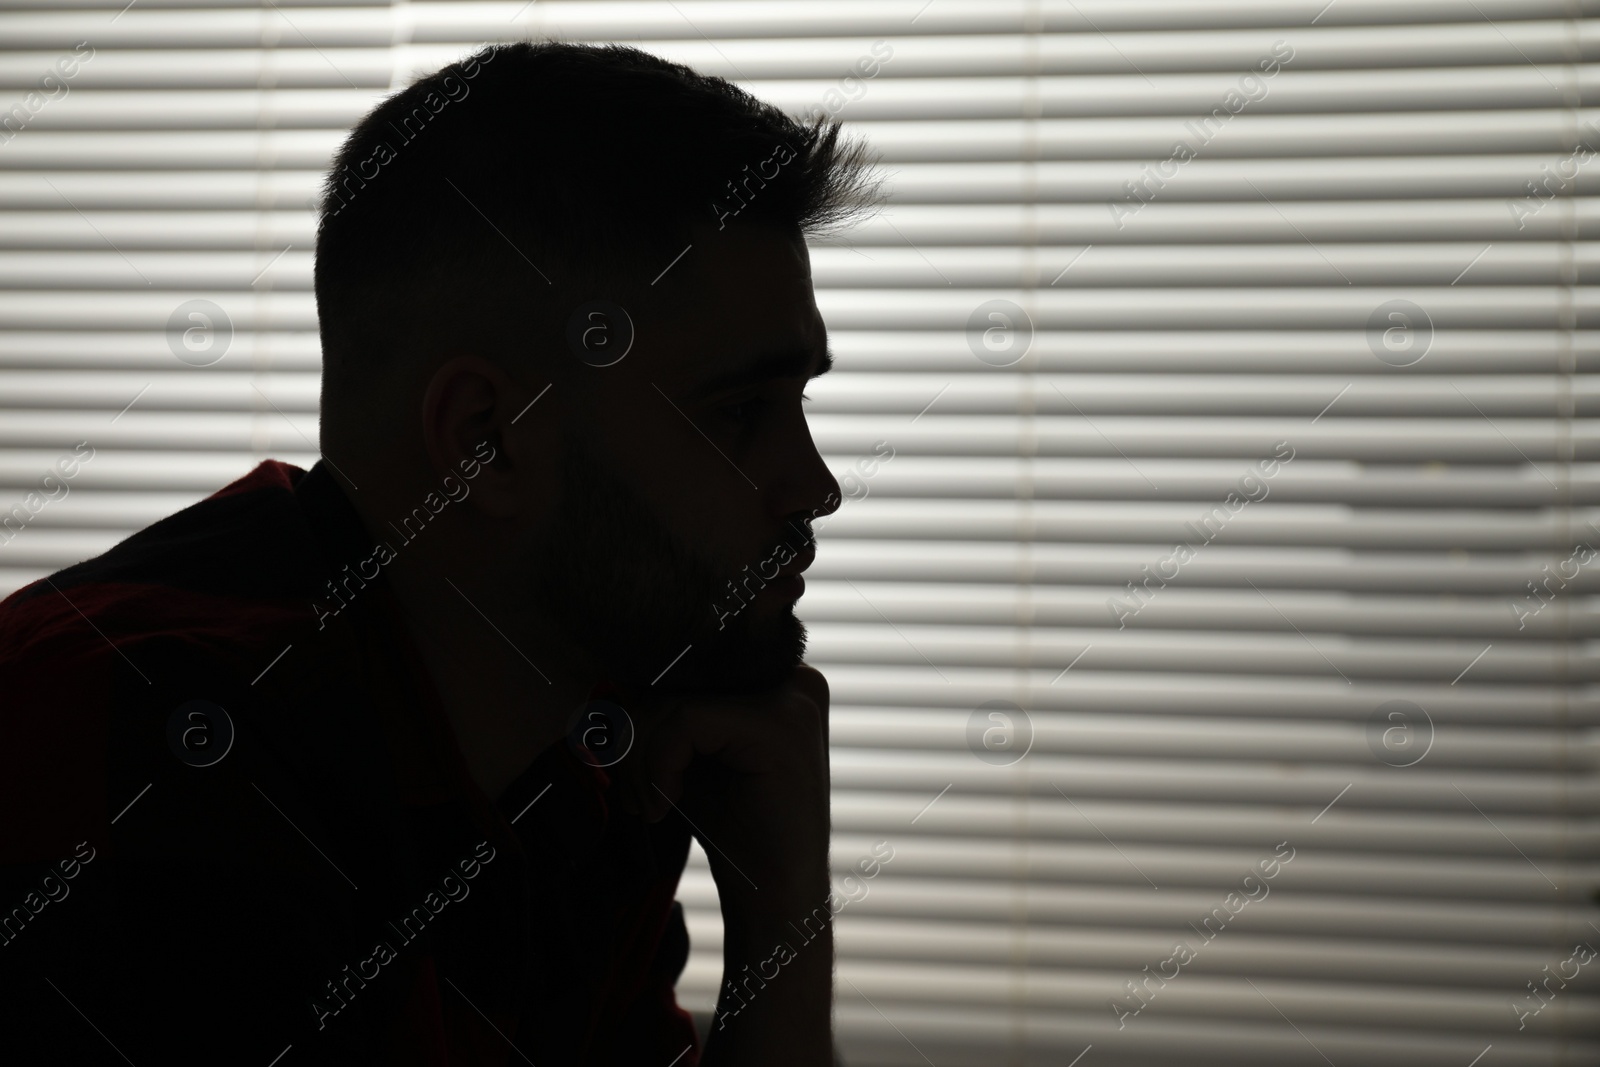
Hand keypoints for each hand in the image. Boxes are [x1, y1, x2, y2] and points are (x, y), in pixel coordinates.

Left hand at [625, 665, 829, 910]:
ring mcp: (792, 697)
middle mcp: (792, 676)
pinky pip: (686, 723)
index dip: (645, 711)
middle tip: (633, 795)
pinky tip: (664, 805)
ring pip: (675, 702)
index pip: (685, 665)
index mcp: (776, 675)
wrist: (775, 895)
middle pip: (677, 679)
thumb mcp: (693, 754)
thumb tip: (609, 682)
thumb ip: (666, 712)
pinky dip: (659, 766)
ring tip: (648, 805)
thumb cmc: (733, 826)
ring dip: (640, 760)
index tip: (628, 765)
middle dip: (635, 738)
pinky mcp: (778, 725)